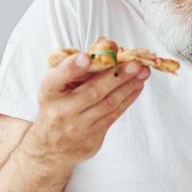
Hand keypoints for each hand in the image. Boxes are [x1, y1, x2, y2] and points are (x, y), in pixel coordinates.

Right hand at [22, 53, 148, 167]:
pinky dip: (127, 98)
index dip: (72, 67)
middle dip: (117, 76)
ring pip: (108, 103)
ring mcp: (77, 126)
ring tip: (143, 72)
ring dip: (128, 86)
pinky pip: (113, 115)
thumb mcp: (58, 85)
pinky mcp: (92, 137)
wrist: (50, 147)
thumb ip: (79, 65)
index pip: (58, 78)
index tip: (86, 58)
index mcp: (49, 93)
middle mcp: (61, 110)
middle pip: (92, 91)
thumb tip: (107, 45)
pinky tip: (137, 86)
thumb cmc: (57, 106)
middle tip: (135, 63)